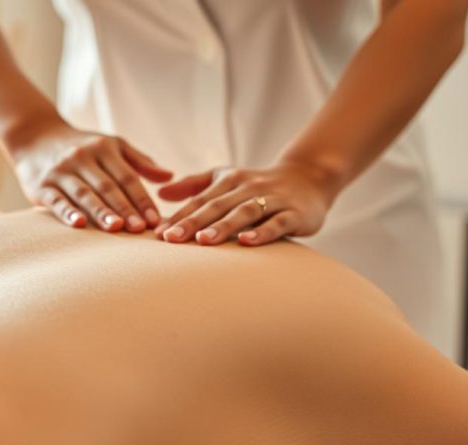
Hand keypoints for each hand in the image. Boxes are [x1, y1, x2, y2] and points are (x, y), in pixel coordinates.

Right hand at [8, 117, 172, 231]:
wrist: (35, 136)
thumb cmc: (83, 145)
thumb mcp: (112, 145)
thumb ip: (140, 161)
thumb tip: (170, 176)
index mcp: (104, 149)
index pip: (127, 177)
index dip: (142, 199)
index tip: (156, 219)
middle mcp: (82, 158)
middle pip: (108, 186)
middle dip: (125, 208)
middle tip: (140, 228)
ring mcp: (61, 172)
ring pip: (84, 194)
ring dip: (101, 211)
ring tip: (116, 228)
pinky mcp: (42, 186)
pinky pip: (57, 200)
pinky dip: (67, 212)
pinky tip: (79, 224)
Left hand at [153, 161, 339, 245]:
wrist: (309, 178)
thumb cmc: (258, 184)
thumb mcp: (225, 178)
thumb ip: (193, 186)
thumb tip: (160, 193)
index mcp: (229, 180)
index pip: (200, 200)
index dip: (179, 216)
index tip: (158, 234)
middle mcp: (248, 188)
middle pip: (217, 206)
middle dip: (193, 223)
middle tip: (171, 239)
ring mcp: (272, 200)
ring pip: (244, 213)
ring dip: (223, 226)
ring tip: (203, 241)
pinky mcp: (293, 214)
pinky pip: (276, 223)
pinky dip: (262, 233)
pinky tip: (246, 243)